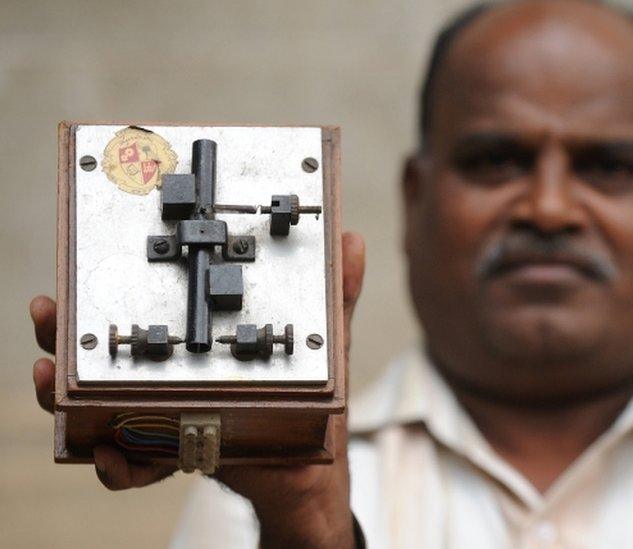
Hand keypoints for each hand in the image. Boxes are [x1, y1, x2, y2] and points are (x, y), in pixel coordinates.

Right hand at [31, 232, 365, 548]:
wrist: (307, 471)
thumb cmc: (311, 399)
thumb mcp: (326, 341)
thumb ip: (335, 296)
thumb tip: (352, 241)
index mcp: (205, 336)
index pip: (149, 303)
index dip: (112, 286)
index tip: (87, 263)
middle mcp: (175, 370)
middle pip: (105, 348)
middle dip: (67, 331)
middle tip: (49, 314)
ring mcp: (165, 413)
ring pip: (100, 401)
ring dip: (65, 393)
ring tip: (49, 381)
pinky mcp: (168, 455)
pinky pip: (130, 462)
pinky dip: (116, 465)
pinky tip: (114, 458)